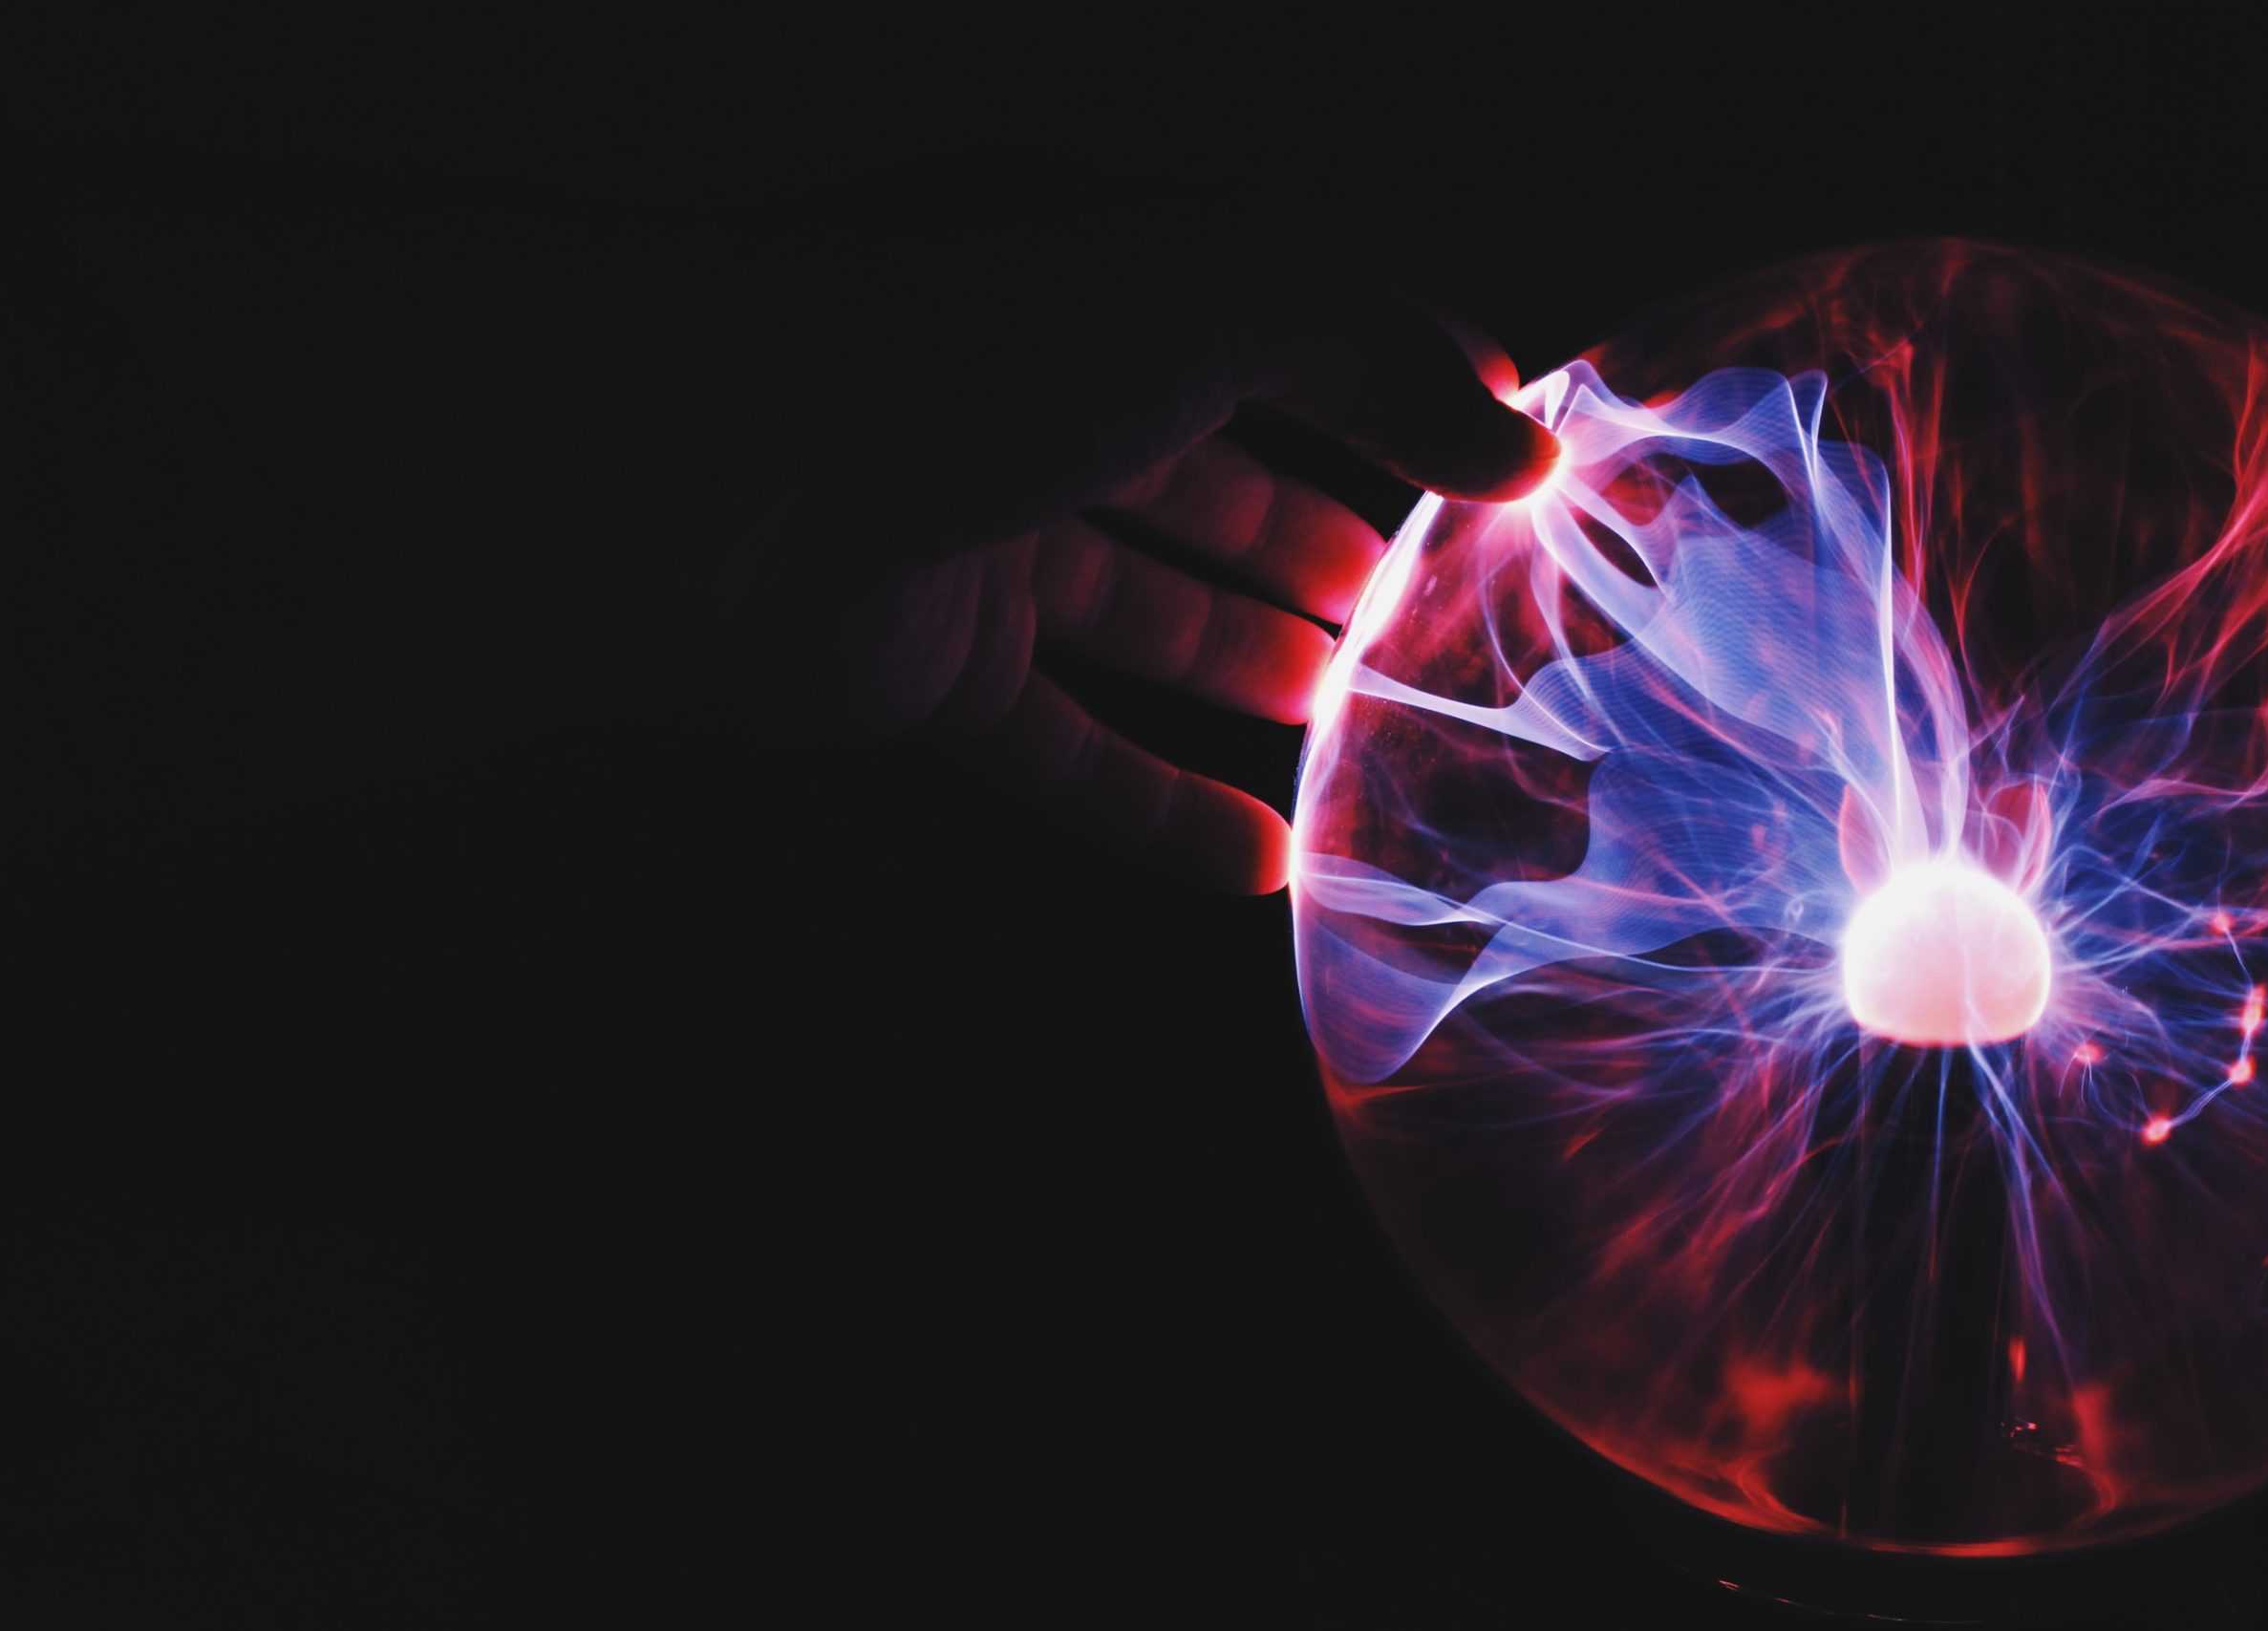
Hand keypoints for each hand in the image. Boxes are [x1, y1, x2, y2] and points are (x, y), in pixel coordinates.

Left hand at [740, 214, 1558, 893]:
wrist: (715, 478)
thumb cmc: (963, 351)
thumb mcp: (1207, 298)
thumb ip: (1373, 350)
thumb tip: (1517, 434)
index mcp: (1117, 291)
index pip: (1298, 343)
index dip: (1408, 410)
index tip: (1515, 494)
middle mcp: (1053, 408)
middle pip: (1233, 497)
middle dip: (1346, 566)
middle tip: (1459, 646)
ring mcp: (990, 546)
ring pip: (1162, 625)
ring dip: (1271, 687)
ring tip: (1387, 755)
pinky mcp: (933, 675)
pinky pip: (1071, 752)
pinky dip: (1161, 810)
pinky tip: (1263, 866)